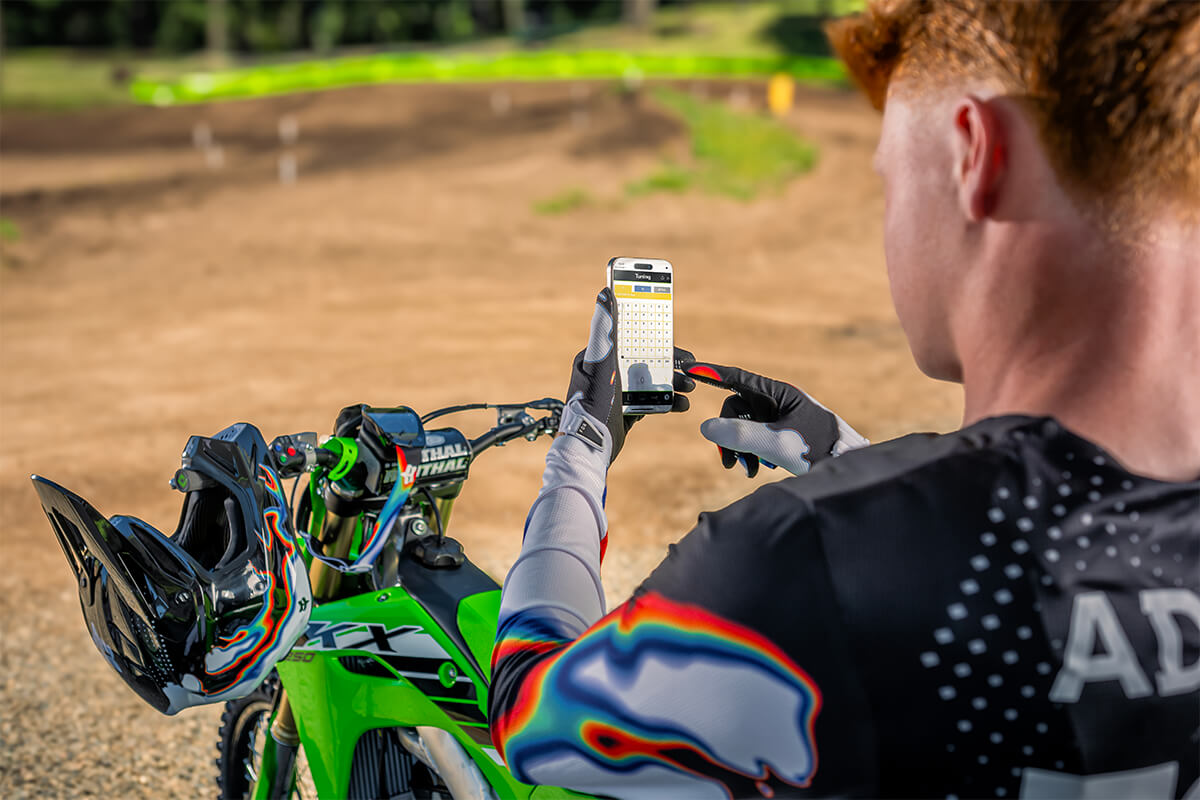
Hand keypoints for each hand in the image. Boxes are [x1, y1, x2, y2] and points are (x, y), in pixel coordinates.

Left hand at [561, 288, 693, 462]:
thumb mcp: (601, 364)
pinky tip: (681, 404)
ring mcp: (616, 392)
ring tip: (690, 386)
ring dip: (672, 381)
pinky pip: (650, 400)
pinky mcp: (624, 410)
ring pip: (650, 379)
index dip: (651, 332)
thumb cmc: (592, 405)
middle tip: (691, 364)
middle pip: (643, 358)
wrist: (589, 449)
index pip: (627, 335)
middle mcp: (606, 372)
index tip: (673, 333)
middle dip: (668, 361)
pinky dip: (666, 401)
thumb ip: (606, 330)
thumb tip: (606, 293)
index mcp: (597, 357)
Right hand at [679, 359, 867, 476]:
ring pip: (744, 427)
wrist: (848, 470)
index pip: (738, 379)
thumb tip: (706, 427)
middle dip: (729, 436)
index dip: (712, 374)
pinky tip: (761, 469)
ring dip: (740, 449)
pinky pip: (756, 438)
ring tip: (748, 471)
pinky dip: (753, 453)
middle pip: (737, 410)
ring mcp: (781, 417)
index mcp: (780, 393)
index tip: (690, 367)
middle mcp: (779, 401)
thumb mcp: (775, 443)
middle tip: (730, 464)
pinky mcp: (784, 433)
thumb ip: (740, 434)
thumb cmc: (818, 451)